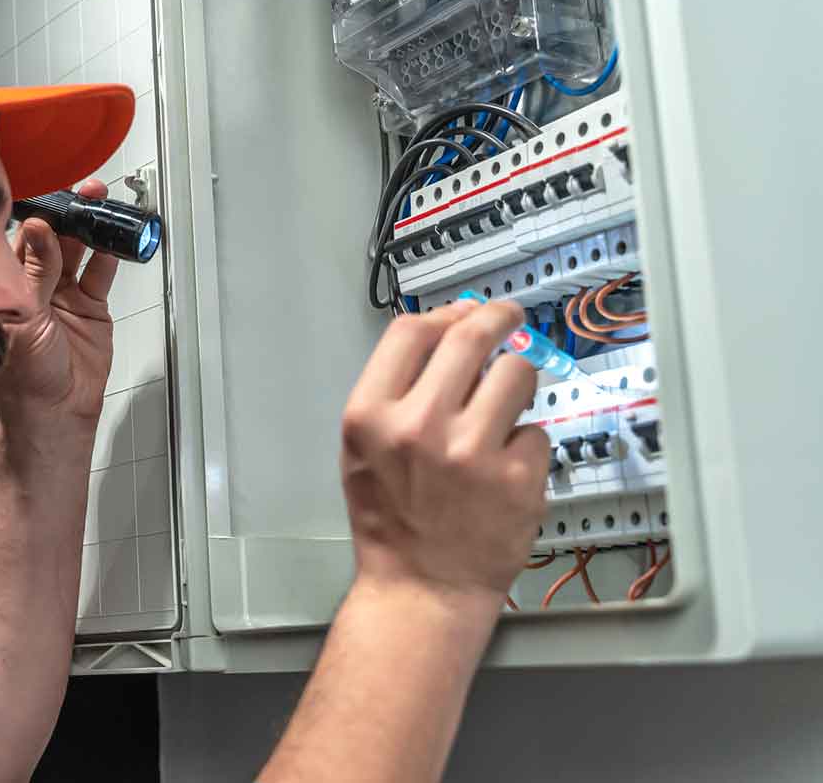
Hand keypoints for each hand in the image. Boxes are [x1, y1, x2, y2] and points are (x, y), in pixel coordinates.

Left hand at [0, 179, 119, 428]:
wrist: (54, 413)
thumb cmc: (21, 376)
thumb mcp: (23, 319)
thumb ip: (34, 273)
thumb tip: (36, 230)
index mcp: (6, 284)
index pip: (20, 239)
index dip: (36, 215)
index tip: (50, 194)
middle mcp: (33, 285)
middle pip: (53, 238)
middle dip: (67, 214)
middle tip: (83, 193)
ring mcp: (62, 295)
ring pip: (78, 250)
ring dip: (89, 228)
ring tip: (100, 204)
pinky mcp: (89, 308)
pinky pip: (100, 273)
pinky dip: (109, 254)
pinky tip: (115, 237)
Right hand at [339, 301, 549, 612]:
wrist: (421, 587)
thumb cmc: (391, 518)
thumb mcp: (363, 446)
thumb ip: (396, 389)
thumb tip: (452, 329)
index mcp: (370, 415)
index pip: (412, 331)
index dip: (447, 312)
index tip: (469, 311)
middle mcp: (418, 427)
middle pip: (471, 336)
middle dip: (499, 317)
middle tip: (511, 318)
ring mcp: (471, 453)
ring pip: (517, 373)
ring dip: (517, 383)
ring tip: (504, 412)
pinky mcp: (518, 479)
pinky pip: (536, 431)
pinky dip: (525, 446)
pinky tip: (504, 472)